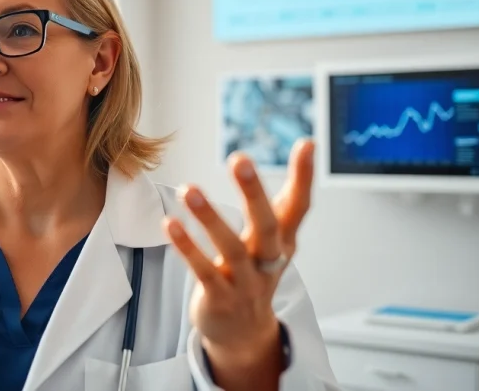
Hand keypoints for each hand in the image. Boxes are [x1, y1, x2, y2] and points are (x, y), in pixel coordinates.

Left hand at [162, 139, 314, 388]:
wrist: (245, 334)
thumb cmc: (256, 273)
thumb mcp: (276, 238)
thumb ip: (285, 198)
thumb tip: (308, 145)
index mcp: (283, 241)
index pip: (299, 206)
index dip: (304, 177)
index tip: (306, 144)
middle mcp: (268, 260)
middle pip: (267, 225)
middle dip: (254, 193)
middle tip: (240, 159)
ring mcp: (245, 282)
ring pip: (230, 248)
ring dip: (209, 217)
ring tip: (189, 188)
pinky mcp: (220, 297)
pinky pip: (203, 271)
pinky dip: (187, 248)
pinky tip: (170, 223)